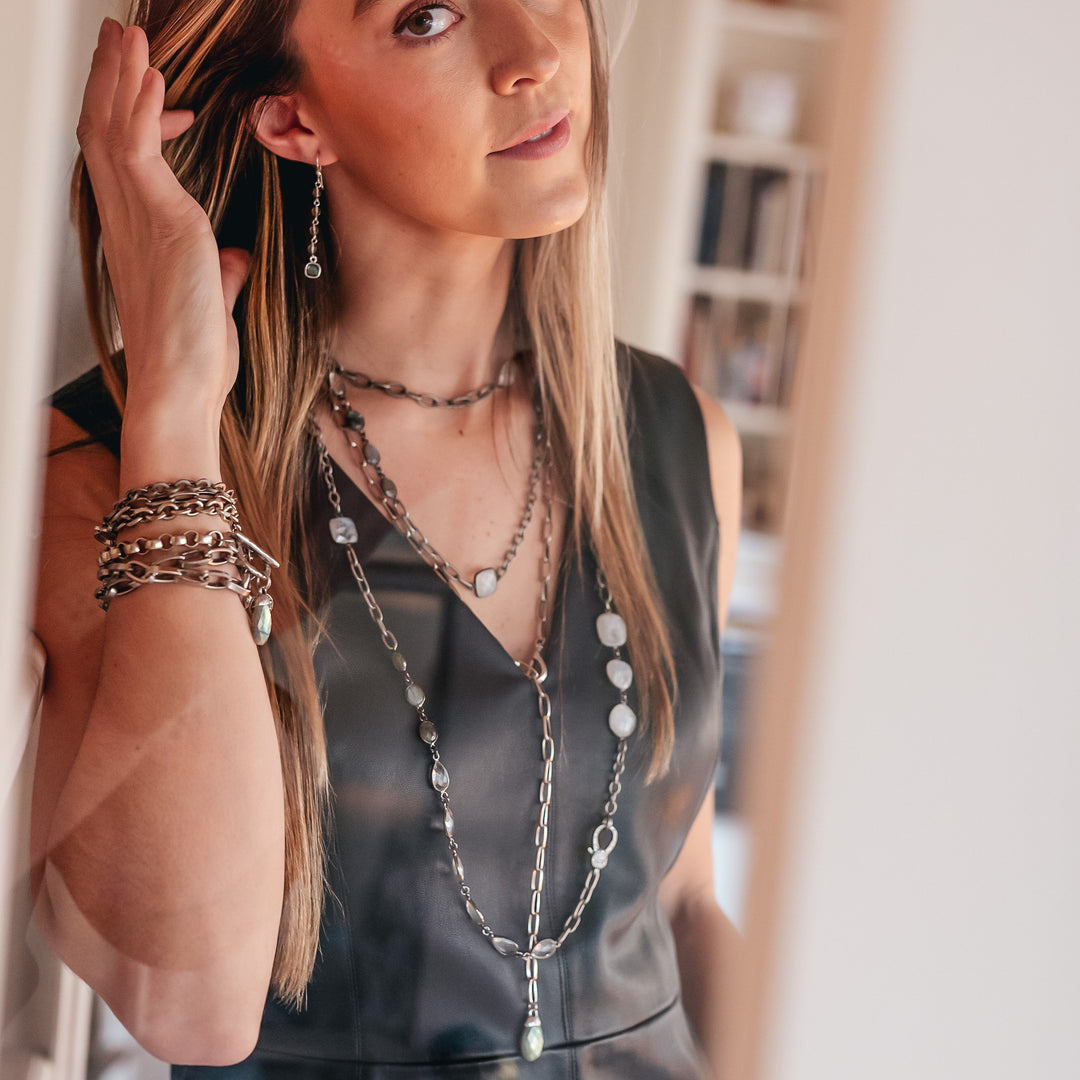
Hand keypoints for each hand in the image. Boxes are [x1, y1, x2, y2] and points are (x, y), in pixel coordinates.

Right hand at [77, 19, 250, 418]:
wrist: (182, 384)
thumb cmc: (192, 354)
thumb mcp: (213, 301)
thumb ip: (223, 274)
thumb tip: (236, 259)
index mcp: (137, 233)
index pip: (123, 159)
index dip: (134, 119)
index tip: (163, 94)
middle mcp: (126, 218)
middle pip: (104, 129)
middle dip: (112, 79)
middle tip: (120, 35)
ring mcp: (137, 216)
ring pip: (114, 126)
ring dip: (122, 75)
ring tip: (129, 32)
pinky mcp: (159, 218)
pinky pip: (139, 145)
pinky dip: (143, 104)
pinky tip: (151, 70)